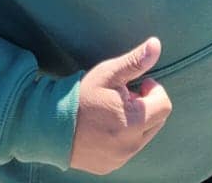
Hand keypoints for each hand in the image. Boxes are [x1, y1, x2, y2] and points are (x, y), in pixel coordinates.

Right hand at [70, 37, 173, 173]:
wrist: (47, 127)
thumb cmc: (80, 97)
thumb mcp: (108, 74)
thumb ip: (135, 62)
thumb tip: (156, 44)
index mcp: (133, 123)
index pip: (164, 105)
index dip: (154, 91)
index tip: (140, 84)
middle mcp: (129, 146)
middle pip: (157, 121)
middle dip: (146, 106)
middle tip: (125, 97)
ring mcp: (119, 159)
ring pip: (144, 136)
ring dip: (137, 122)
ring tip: (114, 111)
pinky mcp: (108, 166)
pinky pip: (128, 149)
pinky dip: (125, 137)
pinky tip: (106, 127)